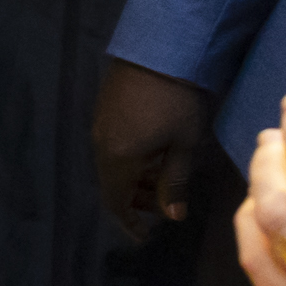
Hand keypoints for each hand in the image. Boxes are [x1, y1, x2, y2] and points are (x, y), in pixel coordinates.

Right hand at [93, 57, 216, 241]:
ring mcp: (99, 124)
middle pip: (111, 184)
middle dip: (133, 200)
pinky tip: (152, 152)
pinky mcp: (104, 108)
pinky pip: (111, 146)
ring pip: (111, 165)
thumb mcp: (185, 145)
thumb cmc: (179, 101)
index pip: (115, 202)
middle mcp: (100, 145)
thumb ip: (175, 182)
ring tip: (161, 179)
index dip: (128, 222)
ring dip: (132, 179)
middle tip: (161, 206)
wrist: (162, 48)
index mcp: (117, 159)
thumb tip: (172, 216)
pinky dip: (129, 160)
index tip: (144, 237)